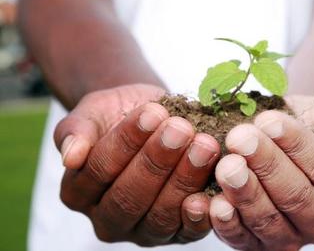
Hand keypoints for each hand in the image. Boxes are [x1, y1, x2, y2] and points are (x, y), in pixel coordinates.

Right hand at [54, 84, 220, 245]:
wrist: (152, 119)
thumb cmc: (118, 114)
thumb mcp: (93, 113)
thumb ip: (76, 131)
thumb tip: (71, 157)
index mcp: (79, 192)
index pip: (100, 171)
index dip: (126, 143)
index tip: (152, 114)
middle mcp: (108, 219)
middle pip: (129, 198)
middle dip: (158, 161)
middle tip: (180, 130)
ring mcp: (143, 230)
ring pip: (160, 215)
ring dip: (184, 180)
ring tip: (203, 146)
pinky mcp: (176, 233)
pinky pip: (187, 232)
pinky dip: (200, 216)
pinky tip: (210, 193)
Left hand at [209, 95, 313, 250]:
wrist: (286, 137)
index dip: (296, 145)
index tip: (270, 121)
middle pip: (296, 197)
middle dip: (266, 165)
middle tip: (241, 138)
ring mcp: (292, 237)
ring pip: (269, 220)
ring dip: (245, 192)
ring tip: (227, 164)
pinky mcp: (258, 244)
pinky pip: (243, 238)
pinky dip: (228, 223)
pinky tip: (215, 203)